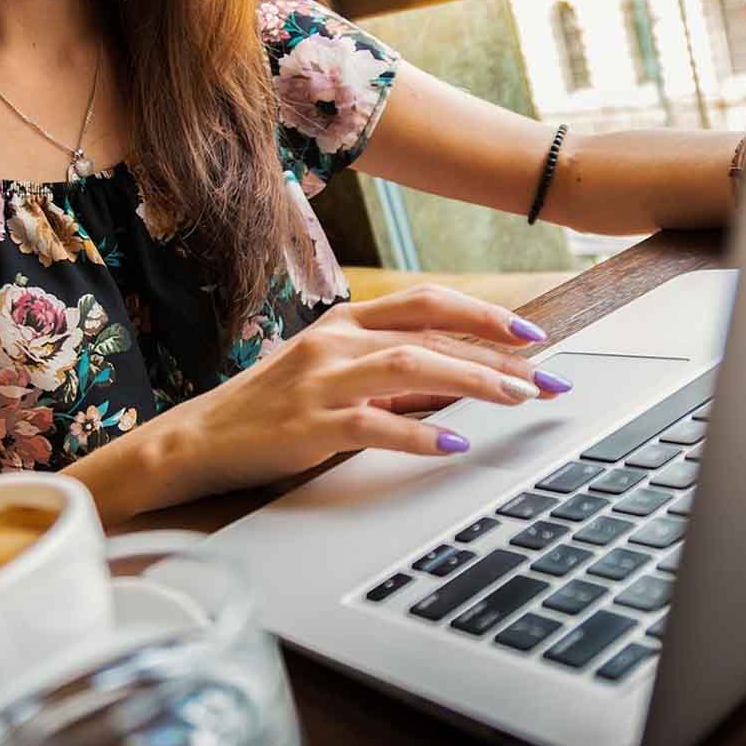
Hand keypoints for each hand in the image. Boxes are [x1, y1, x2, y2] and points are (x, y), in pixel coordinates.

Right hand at [160, 285, 572, 497]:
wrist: (199, 440)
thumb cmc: (273, 409)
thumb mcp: (333, 376)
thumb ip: (391, 373)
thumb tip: (462, 381)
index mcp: (345, 322)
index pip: (427, 303)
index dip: (484, 315)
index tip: (532, 335)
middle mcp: (336, 341)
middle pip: (431, 333)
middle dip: (498, 355)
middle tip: (547, 379)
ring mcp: (321, 381)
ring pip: (411, 366)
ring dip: (472, 381)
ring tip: (517, 399)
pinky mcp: (308, 426)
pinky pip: (374, 424)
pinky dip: (419, 432)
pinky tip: (453, 443)